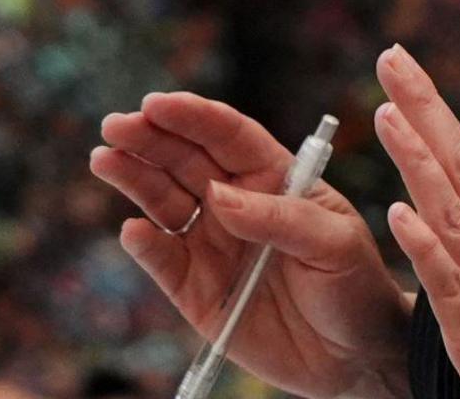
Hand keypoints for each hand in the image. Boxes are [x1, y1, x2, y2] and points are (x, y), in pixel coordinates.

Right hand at [92, 92, 412, 398]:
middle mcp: (234, 202)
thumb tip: (218, 196)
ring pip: (162, 201)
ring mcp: (210, 244)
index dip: (193, 117)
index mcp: (272, 177)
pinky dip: (144, 245)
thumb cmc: (354, 285)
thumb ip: (279, 218)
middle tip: (116, 126)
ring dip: (133, 178)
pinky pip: (162, 260)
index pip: (227, 136)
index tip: (158, 104)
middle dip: (150, 138)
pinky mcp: (194, 289)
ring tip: (106, 158)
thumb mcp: (333, 243)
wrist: (352, 356)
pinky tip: (133, 230)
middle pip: (185, 160)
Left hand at [374, 47, 459, 398]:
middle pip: (458, 164)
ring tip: (386, 115)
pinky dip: (426, 247)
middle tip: (392, 56)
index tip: (402, 69)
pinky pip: (448, 284)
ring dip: (419, 161)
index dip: (431, 113)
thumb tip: (450, 219)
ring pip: (451, 211)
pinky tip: (398, 216)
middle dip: (424, 108)